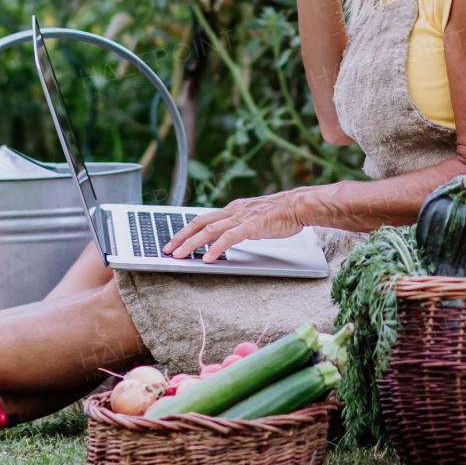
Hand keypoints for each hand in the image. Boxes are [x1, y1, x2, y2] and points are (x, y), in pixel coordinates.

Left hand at [164, 189, 309, 264]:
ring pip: (210, 229)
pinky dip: (216, 248)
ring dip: (192, 243)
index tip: (173, 242)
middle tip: (167, 250)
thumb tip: (225, 236)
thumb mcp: (252, 218)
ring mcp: (241, 217)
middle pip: (199, 222)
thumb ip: (237, 225)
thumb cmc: (278, 214)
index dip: (185, 230)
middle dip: (181, 237)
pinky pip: (230, 237)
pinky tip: (208, 258)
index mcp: (231, 209)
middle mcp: (232, 211)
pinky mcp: (251, 225)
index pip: (202, 219)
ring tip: (180, 255)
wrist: (297, 206)